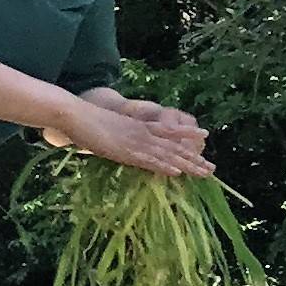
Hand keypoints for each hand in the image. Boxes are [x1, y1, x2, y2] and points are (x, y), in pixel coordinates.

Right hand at [53, 90, 211, 177]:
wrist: (73, 113)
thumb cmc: (84, 119)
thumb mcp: (106, 125)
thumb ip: (117, 132)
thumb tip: (119, 139)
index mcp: (137, 125)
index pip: (168, 131)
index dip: (186, 135)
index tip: (205, 136)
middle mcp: (142, 132)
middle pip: (173, 146)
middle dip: (193, 158)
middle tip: (212, 168)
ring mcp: (135, 141)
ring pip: (167, 154)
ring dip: (187, 164)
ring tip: (204, 172)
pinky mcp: (125, 150)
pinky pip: (148, 160)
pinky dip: (163, 166)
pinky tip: (176, 172)